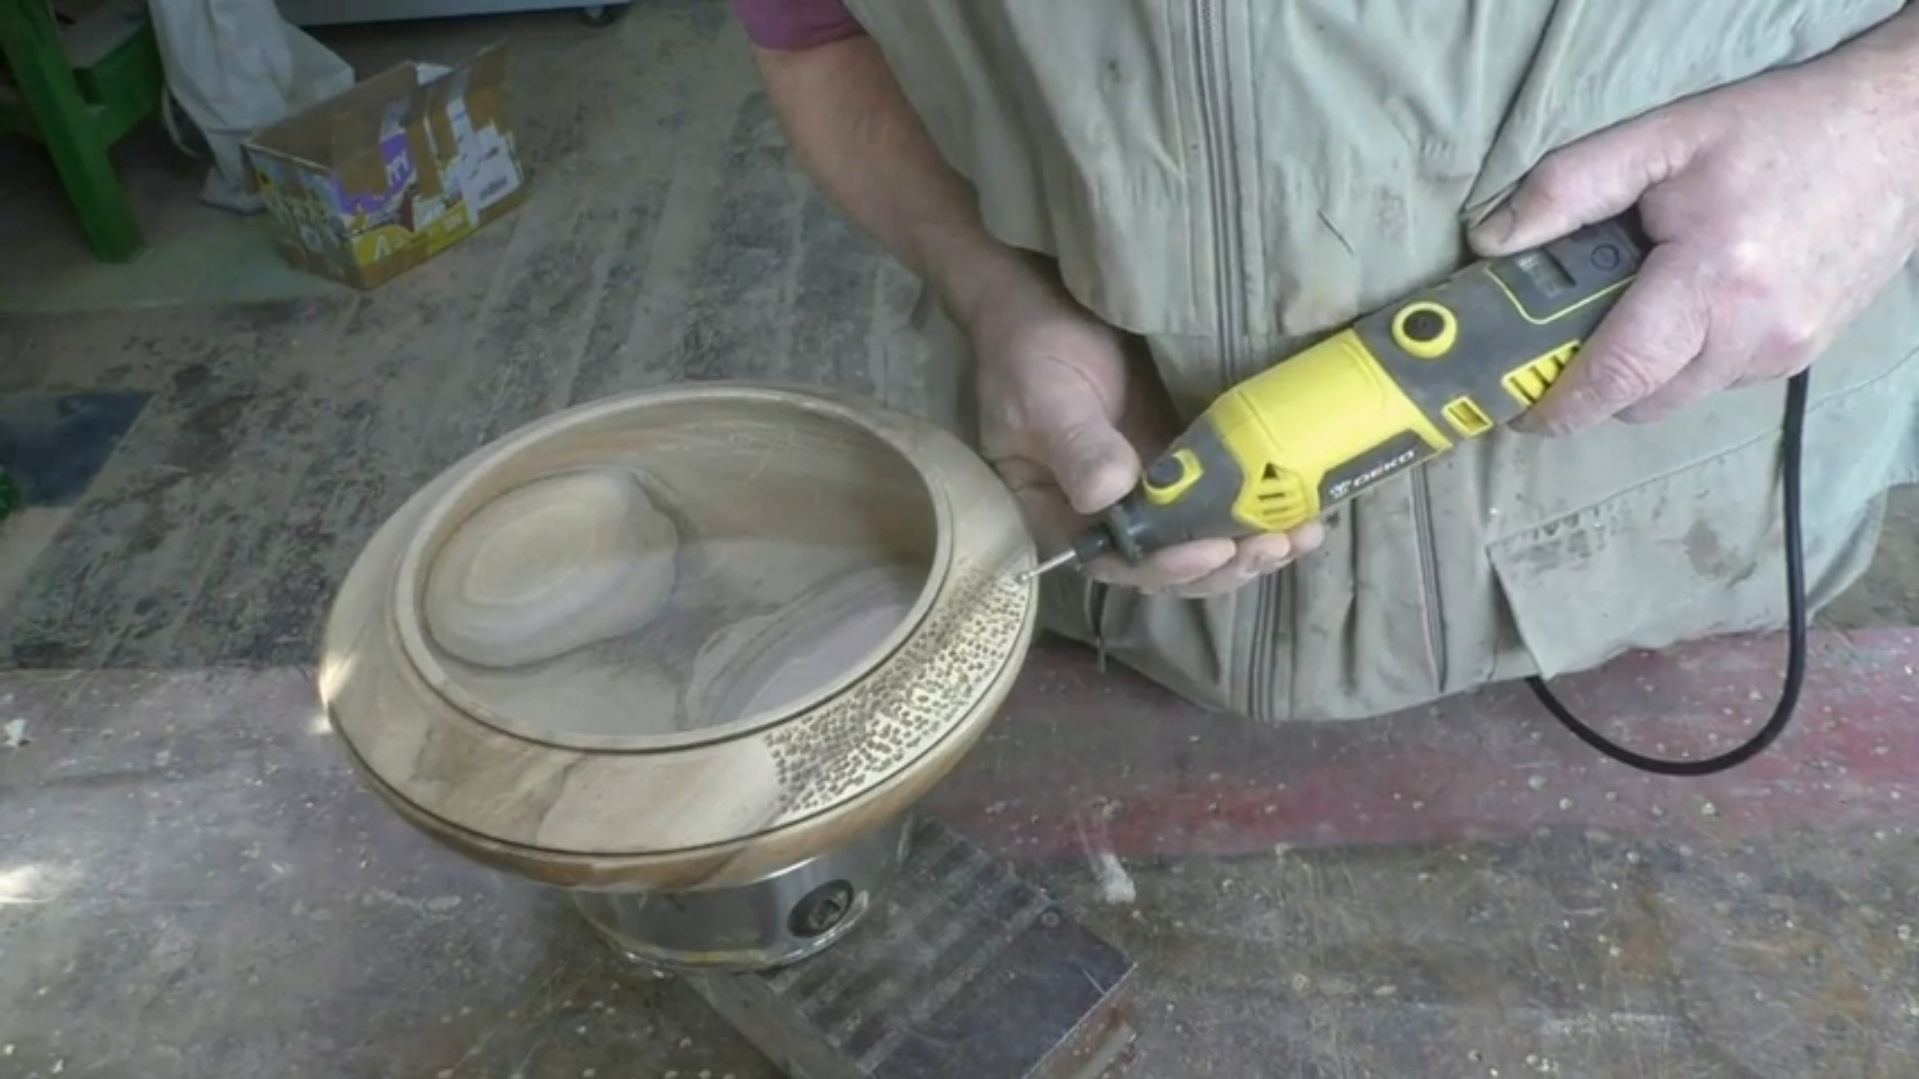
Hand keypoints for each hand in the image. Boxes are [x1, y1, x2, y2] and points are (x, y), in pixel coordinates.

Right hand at [967, 268, 1324, 596]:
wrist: (1048, 302)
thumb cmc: (1028, 353)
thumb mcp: (1043, 398)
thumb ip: (1076, 446)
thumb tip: (1111, 494)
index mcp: (1065, 517)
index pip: (1118, 564)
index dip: (1166, 569)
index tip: (1211, 552)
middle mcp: (1112, 517)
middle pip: (1171, 566)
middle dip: (1224, 564)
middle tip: (1270, 546)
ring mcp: (1153, 492)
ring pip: (1205, 542)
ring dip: (1252, 547)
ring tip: (1301, 535)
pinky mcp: (1188, 461)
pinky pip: (1225, 500)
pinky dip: (1262, 511)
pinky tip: (1306, 509)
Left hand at [1468, 43, 1918, 433]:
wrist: (1899, 134)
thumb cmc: (1779, 130)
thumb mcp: (1663, 138)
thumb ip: (1568, 188)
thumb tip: (1492, 240)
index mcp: (1714, 280)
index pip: (1620, 374)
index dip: (1561, 405)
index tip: (1518, 412)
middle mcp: (1755, 332)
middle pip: (1643, 401)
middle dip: (1596, 384)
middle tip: (1562, 342)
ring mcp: (1786, 351)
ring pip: (1682, 396)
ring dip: (1647, 370)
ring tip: (1640, 303)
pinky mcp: (1806, 355)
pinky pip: (1721, 379)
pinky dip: (1692, 357)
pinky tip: (1695, 300)